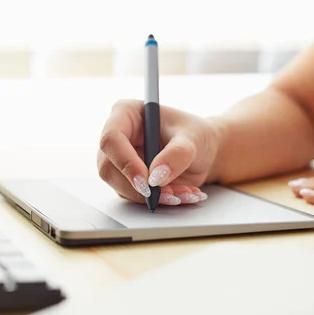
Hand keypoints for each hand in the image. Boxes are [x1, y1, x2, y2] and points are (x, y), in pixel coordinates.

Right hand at [97, 100, 220, 205]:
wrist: (204, 152)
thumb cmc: (196, 135)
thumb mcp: (193, 139)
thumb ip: (176, 155)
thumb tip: (156, 177)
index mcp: (126, 114)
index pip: (111, 139)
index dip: (125, 162)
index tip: (147, 182)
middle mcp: (118, 137)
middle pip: (108, 168)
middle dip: (138, 187)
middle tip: (168, 194)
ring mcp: (120, 160)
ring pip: (120, 186)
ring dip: (152, 197)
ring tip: (183, 192)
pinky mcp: (127, 179)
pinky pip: (134, 196)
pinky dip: (158, 200)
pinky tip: (180, 193)